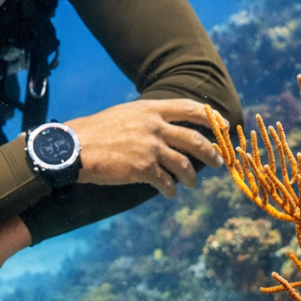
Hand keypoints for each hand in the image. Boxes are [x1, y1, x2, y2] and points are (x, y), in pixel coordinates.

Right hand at [66, 99, 225, 197]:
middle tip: (218, 162)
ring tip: (191, 184)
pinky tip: (170, 193)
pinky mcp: (144, 169)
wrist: (76, 148)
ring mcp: (151, 148)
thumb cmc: (96, 131)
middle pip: (195, 139)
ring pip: (185, 164)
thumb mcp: (124, 114)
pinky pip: (167, 182)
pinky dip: (171, 189)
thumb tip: (164, 127)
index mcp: (150, 109)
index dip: (211, 117)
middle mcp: (155, 126)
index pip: (189, 108)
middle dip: (211, 153)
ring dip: (191, 177)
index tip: (224, 125)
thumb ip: (147, 118)